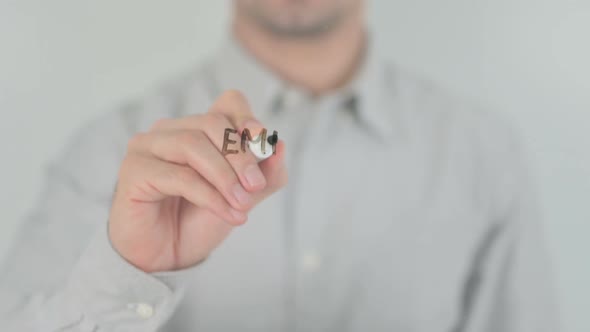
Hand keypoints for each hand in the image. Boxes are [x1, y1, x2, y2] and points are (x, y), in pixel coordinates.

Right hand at [107, 90, 287, 272]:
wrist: (167, 257)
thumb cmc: (199, 220)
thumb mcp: (243, 197)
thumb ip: (265, 175)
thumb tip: (280, 147)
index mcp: (197, 128)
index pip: (227, 103)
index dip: (247, 118)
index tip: (263, 143)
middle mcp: (170, 130)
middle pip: (212, 123)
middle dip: (241, 156)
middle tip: (256, 187)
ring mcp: (146, 146)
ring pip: (193, 145)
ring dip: (225, 177)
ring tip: (242, 204)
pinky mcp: (133, 170)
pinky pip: (179, 176)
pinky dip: (210, 196)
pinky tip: (228, 214)